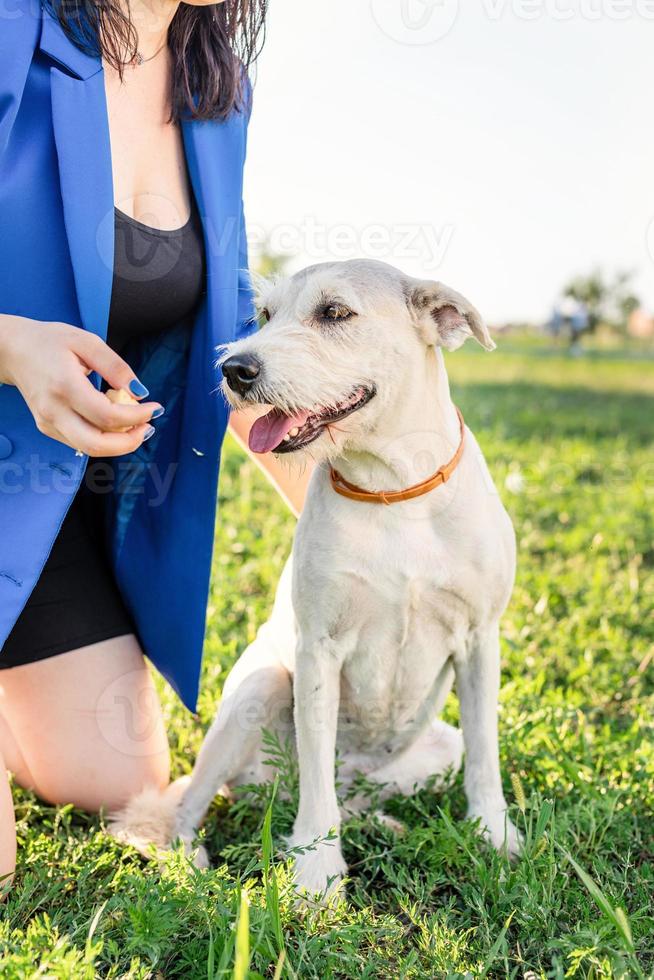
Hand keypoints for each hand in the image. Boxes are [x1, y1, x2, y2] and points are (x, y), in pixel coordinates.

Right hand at [0, 316, 162, 456]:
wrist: (13, 350)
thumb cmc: (50, 342)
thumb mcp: (87, 342)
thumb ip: (116, 366)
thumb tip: (140, 392)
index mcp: (65, 386)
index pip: (107, 416)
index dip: (137, 417)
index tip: (154, 408)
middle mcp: (54, 410)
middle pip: (96, 445)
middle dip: (129, 442)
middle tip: (148, 427)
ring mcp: (48, 422)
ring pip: (89, 448)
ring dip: (119, 443)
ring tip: (137, 425)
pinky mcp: (48, 428)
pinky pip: (81, 442)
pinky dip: (104, 438)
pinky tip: (115, 422)